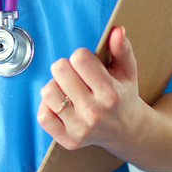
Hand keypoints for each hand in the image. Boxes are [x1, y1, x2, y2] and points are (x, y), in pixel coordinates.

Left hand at [37, 26, 146, 155]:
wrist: (128, 132)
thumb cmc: (124, 97)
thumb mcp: (127, 71)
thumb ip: (122, 49)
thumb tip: (117, 30)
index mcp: (110, 94)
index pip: (79, 58)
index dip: (81, 56)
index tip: (87, 64)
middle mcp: (94, 113)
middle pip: (60, 70)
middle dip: (66, 68)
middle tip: (76, 76)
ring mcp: (80, 128)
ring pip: (48, 91)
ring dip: (55, 86)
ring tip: (68, 90)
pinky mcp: (68, 140)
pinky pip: (43, 116)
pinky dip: (47, 106)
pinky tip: (61, 104)